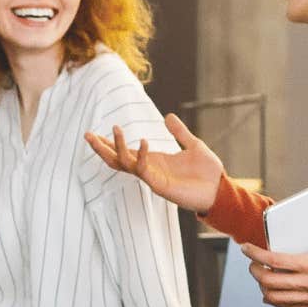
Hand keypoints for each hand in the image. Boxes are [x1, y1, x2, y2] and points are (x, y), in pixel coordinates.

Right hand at [82, 113, 225, 213]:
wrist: (219, 190)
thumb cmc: (207, 172)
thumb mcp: (193, 145)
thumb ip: (179, 132)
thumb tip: (168, 116)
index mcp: (153, 160)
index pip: (124, 152)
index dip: (109, 143)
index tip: (94, 133)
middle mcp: (148, 169)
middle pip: (116, 160)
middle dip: (101, 148)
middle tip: (87, 135)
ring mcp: (151, 178)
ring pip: (125, 164)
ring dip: (117, 148)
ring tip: (114, 129)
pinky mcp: (159, 185)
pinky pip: (143, 169)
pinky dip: (141, 155)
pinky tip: (142, 141)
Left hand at [239, 190, 307, 306]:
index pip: (275, 260)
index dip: (255, 254)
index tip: (245, 248)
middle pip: (270, 281)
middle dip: (255, 271)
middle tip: (252, 263)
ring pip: (275, 298)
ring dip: (263, 287)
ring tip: (261, 275)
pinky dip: (275, 300)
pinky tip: (269, 292)